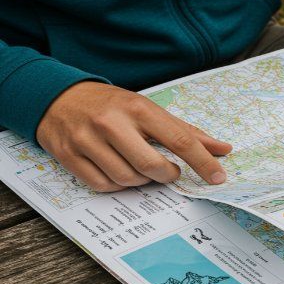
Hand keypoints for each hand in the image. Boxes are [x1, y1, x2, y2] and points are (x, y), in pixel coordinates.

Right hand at [36, 81, 231, 191]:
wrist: (59, 97)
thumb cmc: (112, 106)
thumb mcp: (149, 110)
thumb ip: (186, 131)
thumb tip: (223, 149)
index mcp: (138, 108)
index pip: (179, 140)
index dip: (203, 162)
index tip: (218, 178)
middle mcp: (112, 123)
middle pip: (151, 165)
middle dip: (167, 175)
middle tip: (169, 172)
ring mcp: (87, 139)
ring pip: (127, 179)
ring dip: (141, 181)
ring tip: (141, 168)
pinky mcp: (68, 155)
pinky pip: (102, 185)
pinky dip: (117, 186)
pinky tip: (120, 172)